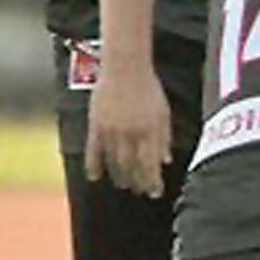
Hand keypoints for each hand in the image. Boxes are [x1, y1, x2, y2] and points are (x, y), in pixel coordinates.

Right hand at [84, 62, 171, 197]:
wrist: (125, 68)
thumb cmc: (149, 88)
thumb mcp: (163, 112)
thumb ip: (164, 138)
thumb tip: (166, 161)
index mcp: (150, 130)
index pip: (151, 164)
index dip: (153, 181)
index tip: (156, 192)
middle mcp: (131, 133)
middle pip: (132, 166)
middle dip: (138, 182)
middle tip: (141, 191)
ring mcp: (112, 130)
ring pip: (114, 162)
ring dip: (120, 177)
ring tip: (125, 185)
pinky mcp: (96, 125)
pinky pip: (93, 150)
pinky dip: (93, 165)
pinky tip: (95, 177)